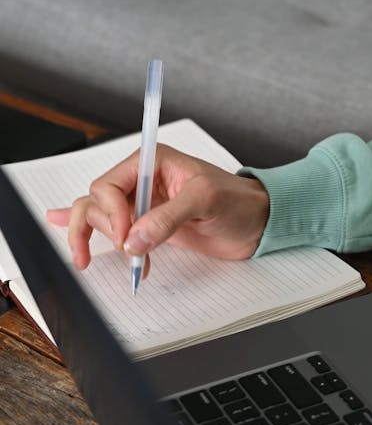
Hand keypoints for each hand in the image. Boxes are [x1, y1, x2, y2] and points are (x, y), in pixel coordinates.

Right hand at [46, 144, 269, 270]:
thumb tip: (135, 240)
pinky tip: (63, 228)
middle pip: (96, 201)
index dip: (113, 213)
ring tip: (113, 261)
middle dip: (104, 228)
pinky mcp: (145, 226)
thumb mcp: (205, 200)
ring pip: (97, 216)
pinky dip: (87, 230)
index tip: (128, 237)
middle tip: (125, 252)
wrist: (255, 222)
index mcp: (151, 162)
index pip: (110, 185)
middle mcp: (140, 181)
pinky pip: (108, 226)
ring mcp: (141, 204)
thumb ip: (168, 218)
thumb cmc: (237, 200)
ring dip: (98, 240)